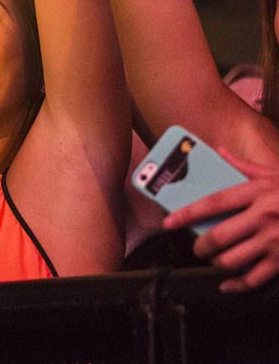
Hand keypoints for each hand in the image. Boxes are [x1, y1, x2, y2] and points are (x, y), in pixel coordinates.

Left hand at [163, 148, 278, 291]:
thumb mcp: (276, 173)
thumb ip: (246, 165)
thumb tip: (220, 152)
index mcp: (258, 192)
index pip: (214, 203)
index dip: (187, 213)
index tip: (169, 222)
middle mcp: (264, 216)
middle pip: (219, 236)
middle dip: (201, 246)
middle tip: (197, 248)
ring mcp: (275, 241)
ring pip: (232, 260)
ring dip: (217, 263)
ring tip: (215, 260)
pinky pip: (254, 279)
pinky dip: (237, 285)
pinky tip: (228, 284)